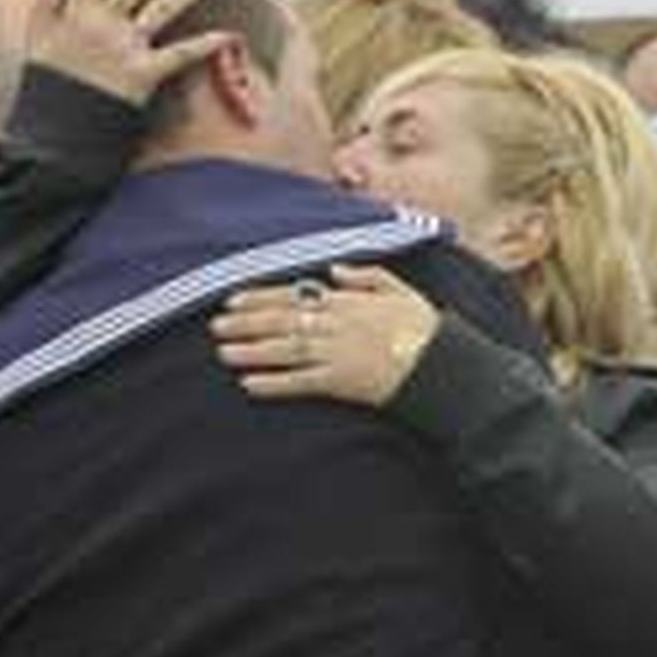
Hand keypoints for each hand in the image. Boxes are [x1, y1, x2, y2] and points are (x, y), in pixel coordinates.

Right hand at [31, 0, 228, 104]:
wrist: (57, 132)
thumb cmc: (47, 89)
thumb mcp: (36, 41)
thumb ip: (43, 2)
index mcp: (76, 13)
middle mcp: (103, 24)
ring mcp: (125, 47)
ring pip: (160, 8)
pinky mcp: (143, 73)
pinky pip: (179, 54)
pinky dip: (205, 44)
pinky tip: (227, 35)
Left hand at [211, 265, 438, 405]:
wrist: (441, 365)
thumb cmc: (422, 327)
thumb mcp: (398, 289)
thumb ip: (365, 276)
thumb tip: (334, 270)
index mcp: (346, 300)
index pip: (293, 295)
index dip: (259, 298)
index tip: (232, 300)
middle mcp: (335, 323)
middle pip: (281, 320)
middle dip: (245, 323)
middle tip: (215, 327)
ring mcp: (335, 352)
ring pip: (283, 349)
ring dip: (251, 351)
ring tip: (223, 354)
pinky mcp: (340, 382)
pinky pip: (299, 382)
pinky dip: (274, 383)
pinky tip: (250, 385)